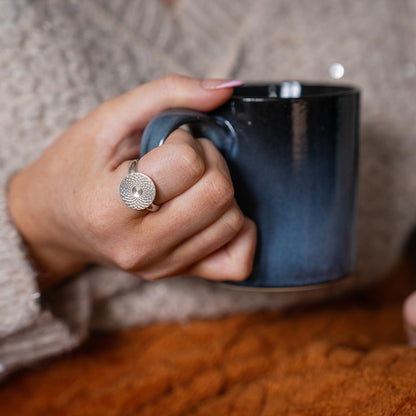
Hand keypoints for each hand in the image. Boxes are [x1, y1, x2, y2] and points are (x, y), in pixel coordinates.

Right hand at [8, 75, 256, 289]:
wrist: (55, 220)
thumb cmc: (76, 167)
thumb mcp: (108, 119)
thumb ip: (167, 94)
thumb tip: (228, 88)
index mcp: (111, 206)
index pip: (188, 165)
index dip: (185, 141)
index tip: (166, 141)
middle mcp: (139, 247)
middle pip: (217, 195)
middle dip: (210, 163)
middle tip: (183, 159)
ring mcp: (160, 267)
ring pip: (232, 223)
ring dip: (220, 191)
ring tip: (189, 185)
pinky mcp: (176, 274)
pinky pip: (236, 261)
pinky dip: (237, 231)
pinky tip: (210, 213)